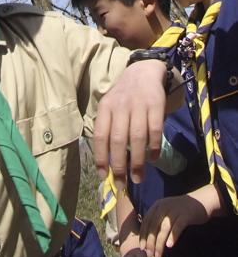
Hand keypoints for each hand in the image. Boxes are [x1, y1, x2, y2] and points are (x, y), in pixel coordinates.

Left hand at [93, 60, 166, 188]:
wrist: (144, 72)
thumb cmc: (124, 98)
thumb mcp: (110, 107)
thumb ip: (108, 130)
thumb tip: (106, 163)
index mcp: (106, 108)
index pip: (100, 135)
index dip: (101, 157)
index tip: (103, 175)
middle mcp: (121, 106)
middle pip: (118, 139)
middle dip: (119, 165)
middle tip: (122, 183)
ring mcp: (139, 105)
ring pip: (137, 137)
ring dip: (137, 161)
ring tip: (138, 178)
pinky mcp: (156, 104)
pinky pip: (155, 129)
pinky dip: (154, 147)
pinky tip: (153, 159)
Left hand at [139, 184, 224, 256]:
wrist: (200, 201)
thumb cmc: (181, 210)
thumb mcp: (167, 211)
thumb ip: (158, 220)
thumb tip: (149, 238)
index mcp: (157, 205)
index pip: (146, 221)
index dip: (143, 235)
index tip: (142, 247)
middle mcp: (164, 206)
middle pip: (154, 225)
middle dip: (150, 241)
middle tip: (149, 254)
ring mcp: (175, 210)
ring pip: (164, 228)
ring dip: (159, 243)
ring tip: (158, 254)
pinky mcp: (186, 215)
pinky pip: (177, 227)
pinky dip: (172, 236)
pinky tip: (169, 245)